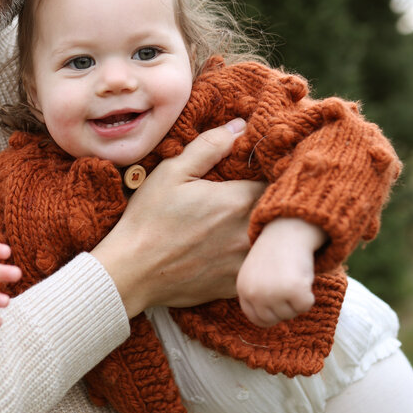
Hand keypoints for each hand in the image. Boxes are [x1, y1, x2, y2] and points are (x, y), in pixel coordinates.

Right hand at [92, 120, 261, 318]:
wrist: (132, 272)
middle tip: (266, 193)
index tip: (269, 169)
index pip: (278, 181)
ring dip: (269, 231)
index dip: (276, 173)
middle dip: (276, 201)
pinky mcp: (236, 285)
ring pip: (273, 242)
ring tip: (256, 221)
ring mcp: (244, 263)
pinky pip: (259, 268)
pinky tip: (237, 249)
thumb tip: (240, 127)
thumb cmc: (148, 220)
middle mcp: (248, 232)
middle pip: (280, 212)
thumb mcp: (172, 172)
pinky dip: (256, 258)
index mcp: (237, 201)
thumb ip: (210, 146)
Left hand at [236, 218, 322, 325]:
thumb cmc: (275, 252)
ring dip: (297, 299)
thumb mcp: (257, 274)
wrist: (289, 229)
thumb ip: (258, 296)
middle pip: (275, 319)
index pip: (256, 319)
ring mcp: (273, 293)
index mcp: (243, 289)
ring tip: (293, 275)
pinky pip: (306, 306)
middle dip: (285, 307)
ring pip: (291, 314)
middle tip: (288, 284)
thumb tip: (265, 322)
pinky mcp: (293, 290)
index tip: (280, 303)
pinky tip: (303, 276)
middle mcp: (255, 293)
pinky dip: (309, 295)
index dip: (271, 314)